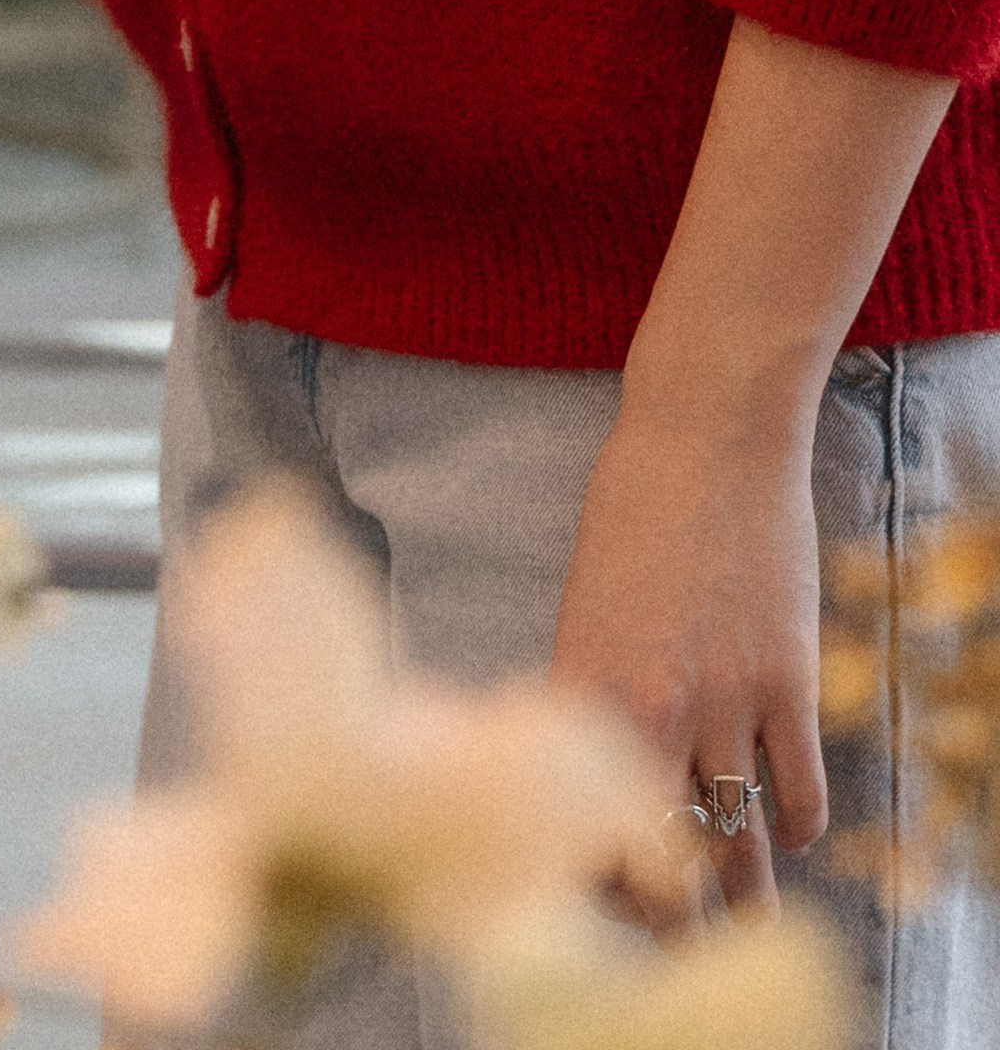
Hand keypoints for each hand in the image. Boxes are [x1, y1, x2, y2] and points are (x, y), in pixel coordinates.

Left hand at [552, 388, 826, 913]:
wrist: (705, 438)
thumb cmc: (632, 508)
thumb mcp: (586, 603)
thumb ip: (593, 688)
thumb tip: (602, 766)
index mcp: (584, 686)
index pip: (582, 819)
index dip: (593, 882)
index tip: (601, 906)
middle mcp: (652, 708)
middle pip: (662, 854)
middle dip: (668, 915)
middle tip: (674, 942)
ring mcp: (727, 701)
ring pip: (739, 842)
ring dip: (743, 893)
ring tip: (742, 922)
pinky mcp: (789, 683)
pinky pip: (800, 792)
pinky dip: (799, 827)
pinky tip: (791, 834)